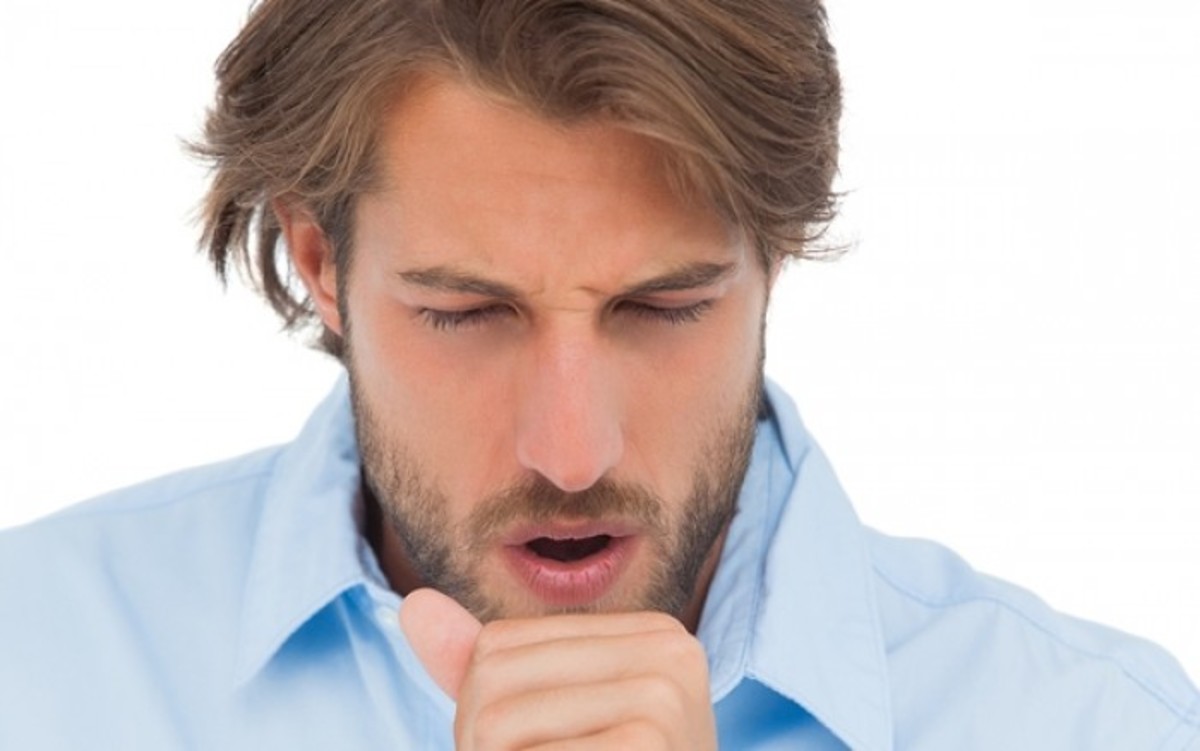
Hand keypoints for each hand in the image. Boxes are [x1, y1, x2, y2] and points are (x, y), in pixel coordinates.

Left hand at [400, 588, 716, 749]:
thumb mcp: (557, 723)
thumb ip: (488, 671)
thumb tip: (414, 604)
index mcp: (647, 632)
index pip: (500, 643)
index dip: (486, 710)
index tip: (543, 748)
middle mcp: (665, 648)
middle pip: (493, 676)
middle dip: (485, 744)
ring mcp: (662, 693)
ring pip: (499, 722)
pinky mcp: (648, 739)